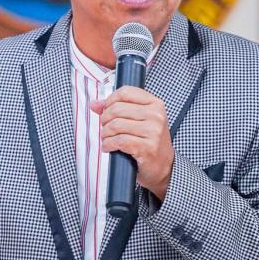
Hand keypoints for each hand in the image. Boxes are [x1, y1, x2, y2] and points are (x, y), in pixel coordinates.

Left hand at [90, 86, 173, 201]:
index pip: (126, 92)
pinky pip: (119, 141)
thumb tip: (94, 104)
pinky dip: (108, 144)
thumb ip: (117, 109)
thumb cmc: (149, 142)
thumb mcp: (139, 120)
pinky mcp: (147, 148)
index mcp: (155, 104)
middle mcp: (156, 116)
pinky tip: (108, 147)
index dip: (110, 101)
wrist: (163, 167)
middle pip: (118, 109)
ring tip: (106, 139)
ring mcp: (153, 132)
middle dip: (105, 119)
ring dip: (105, 134)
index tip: (105, 110)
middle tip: (105, 128)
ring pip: (116, 125)